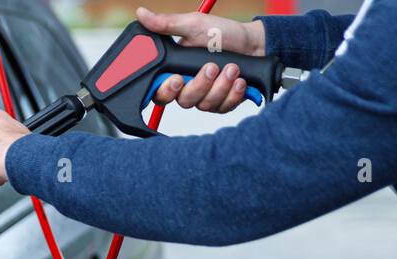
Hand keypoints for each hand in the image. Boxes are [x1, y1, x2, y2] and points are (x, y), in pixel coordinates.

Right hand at [136, 6, 265, 112]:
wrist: (254, 43)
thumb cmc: (223, 33)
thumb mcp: (193, 24)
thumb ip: (166, 24)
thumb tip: (141, 14)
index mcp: (175, 71)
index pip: (159, 92)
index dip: (165, 91)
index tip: (177, 79)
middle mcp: (187, 88)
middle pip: (183, 101)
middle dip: (200, 85)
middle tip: (211, 67)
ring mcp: (205, 97)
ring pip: (204, 104)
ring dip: (221, 85)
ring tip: (232, 67)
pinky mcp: (222, 103)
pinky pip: (222, 108)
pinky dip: (233, 93)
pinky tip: (240, 79)